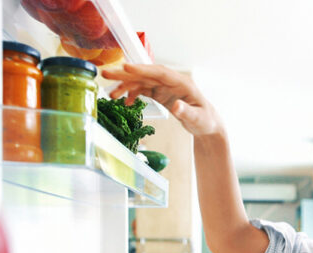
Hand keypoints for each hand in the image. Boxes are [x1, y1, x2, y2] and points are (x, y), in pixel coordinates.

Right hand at [101, 64, 223, 135]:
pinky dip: (133, 94)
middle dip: (126, 74)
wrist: (206, 124)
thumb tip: (176, 106)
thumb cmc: (205, 120)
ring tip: (111, 95)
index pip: (160, 72)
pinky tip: (125, 103)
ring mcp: (165, 87)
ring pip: (141, 82)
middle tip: (106, 74)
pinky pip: (143, 90)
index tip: (126, 67)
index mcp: (182, 83)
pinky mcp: (160, 93)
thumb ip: (187, 112)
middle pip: (146, 74)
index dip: (143, 69)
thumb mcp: (198, 119)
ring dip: (125, 86)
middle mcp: (171, 81)